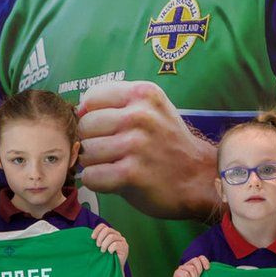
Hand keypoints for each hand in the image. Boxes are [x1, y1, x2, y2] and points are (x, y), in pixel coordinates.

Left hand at [77, 81, 217, 218]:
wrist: (198, 178)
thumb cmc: (167, 144)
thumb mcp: (152, 110)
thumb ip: (118, 104)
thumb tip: (77, 110)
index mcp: (143, 94)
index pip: (91, 98)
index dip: (91, 116)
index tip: (106, 129)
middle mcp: (140, 116)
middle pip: (85, 126)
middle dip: (91, 141)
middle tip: (112, 152)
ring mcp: (136, 145)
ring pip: (86, 152)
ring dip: (95, 163)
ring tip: (115, 165)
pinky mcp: (131, 174)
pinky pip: (91, 177)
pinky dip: (97, 182)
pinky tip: (115, 180)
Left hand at [91, 223, 128, 267]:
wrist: (114, 268)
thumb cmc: (105, 256)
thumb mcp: (99, 246)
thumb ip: (96, 240)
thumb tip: (90, 236)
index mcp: (110, 232)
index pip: (103, 226)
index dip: (96, 230)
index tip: (92, 238)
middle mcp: (117, 234)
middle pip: (107, 230)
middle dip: (100, 238)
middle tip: (97, 246)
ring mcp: (122, 240)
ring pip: (111, 237)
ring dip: (104, 245)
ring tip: (103, 251)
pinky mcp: (125, 247)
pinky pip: (115, 244)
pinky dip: (110, 249)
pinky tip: (110, 253)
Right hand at [172, 256, 209, 276]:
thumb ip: (206, 274)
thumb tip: (212, 270)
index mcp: (194, 265)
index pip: (200, 257)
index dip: (205, 261)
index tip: (207, 269)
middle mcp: (187, 265)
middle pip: (195, 259)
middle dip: (199, 269)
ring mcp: (181, 268)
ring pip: (191, 268)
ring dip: (194, 276)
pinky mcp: (176, 273)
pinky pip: (185, 273)